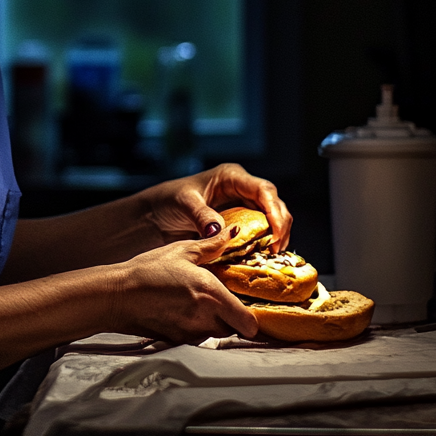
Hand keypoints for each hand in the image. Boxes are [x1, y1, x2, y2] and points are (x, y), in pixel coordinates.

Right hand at [113, 224, 258, 341]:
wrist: (117, 295)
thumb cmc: (148, 270)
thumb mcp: (182, 250)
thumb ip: (212, 245)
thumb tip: (233, 232)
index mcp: (212, 294)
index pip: (250, 324)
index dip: (251, 317)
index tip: (245, 305)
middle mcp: (206, 318)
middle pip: (235, 329)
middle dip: (232, 316)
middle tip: (218, 298)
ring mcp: (192, 333)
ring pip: (217, 333)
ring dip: (214, 321)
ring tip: (195, 301)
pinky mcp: (178, 340)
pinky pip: (198, 336)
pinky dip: (195, 326)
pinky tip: (179, 309)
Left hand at [141, 162, 291, 253]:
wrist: (155, 216)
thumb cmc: (167, 201)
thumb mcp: (183, 204)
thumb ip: (202, 215)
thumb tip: (220, 230)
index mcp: (231, 177)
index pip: (263, 190)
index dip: (275, 210)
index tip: (276, 232)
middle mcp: (241, 189)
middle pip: (274, 204)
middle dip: (280, 226)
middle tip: (275, 250)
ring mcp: (242, 205)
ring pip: (271, 219)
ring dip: (275, 237)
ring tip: (270, 256)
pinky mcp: (239, 223)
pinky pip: (259, 232)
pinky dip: (263, 244)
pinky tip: (260, 258)